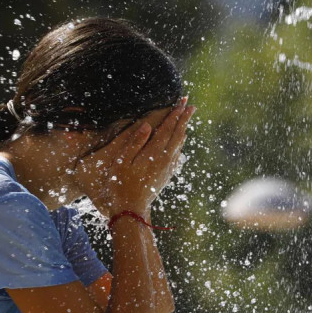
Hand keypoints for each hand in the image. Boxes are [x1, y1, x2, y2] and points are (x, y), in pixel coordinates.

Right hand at [73, 98, 195, 216]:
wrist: (131, 210)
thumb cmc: (121, 185)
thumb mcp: (122, 162)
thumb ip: (135, 143)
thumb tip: (147, 126)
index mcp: (154, 153)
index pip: (168, 128)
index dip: (175, 114)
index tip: (182, 102)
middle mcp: (165, 159)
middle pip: (178, 134)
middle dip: (184, 118)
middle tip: (190, 105)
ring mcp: (167, 168)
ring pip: (179, 144)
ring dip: (183, 129)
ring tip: (186, 119)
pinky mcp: (166, 175)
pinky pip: (176, 155)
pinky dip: (179, 144)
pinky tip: (179, 142)